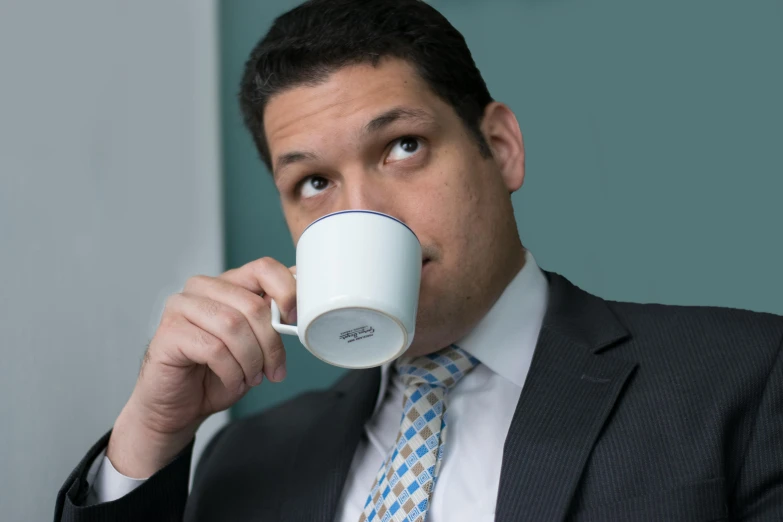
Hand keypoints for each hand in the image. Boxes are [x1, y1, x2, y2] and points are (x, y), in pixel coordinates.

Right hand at [106, 258, 296, 477]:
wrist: (180, 407)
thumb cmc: (217, 373)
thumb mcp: (255, 343)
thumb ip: (272, 318)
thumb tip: (302, 303)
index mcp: (227, 283)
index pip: (263, 268)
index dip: (286, 292)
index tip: (295, 321)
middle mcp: (202, 288)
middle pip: (252, 304)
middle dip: (271, 343)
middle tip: (274, 369)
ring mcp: (181, 307)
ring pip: (233, 325)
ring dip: (251, 359)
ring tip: (251, 377)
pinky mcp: (169, 332)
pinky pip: (213, 348)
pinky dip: (231, 370)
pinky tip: (232, 380)